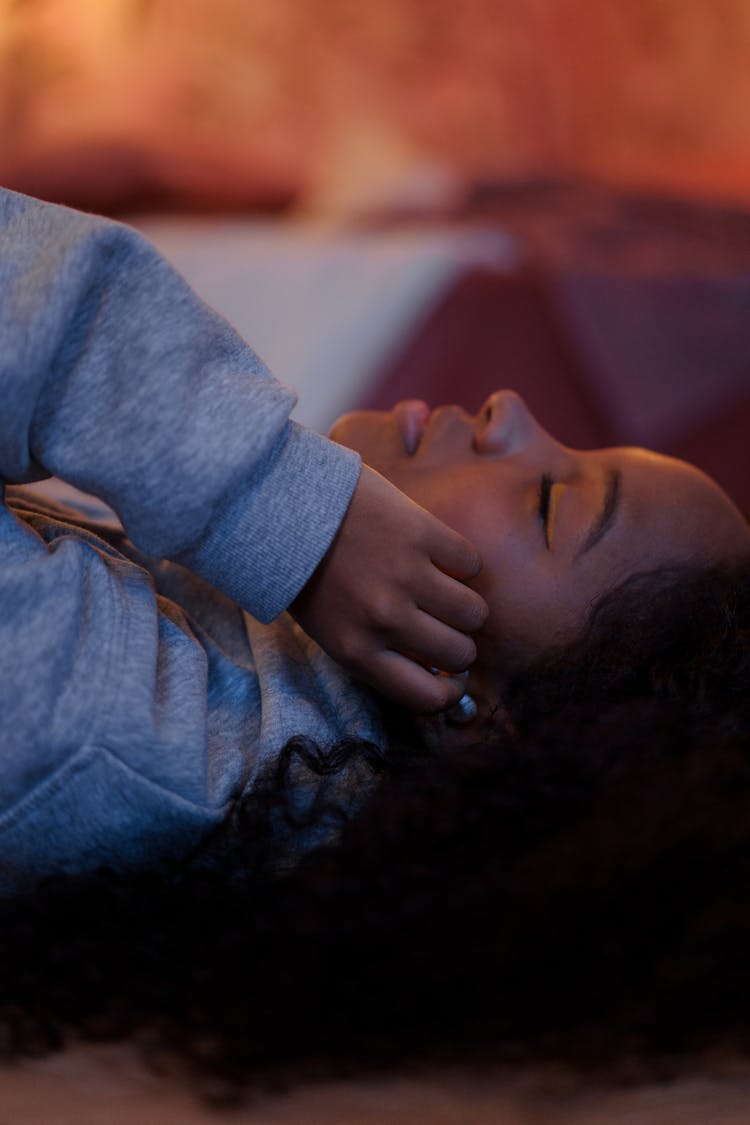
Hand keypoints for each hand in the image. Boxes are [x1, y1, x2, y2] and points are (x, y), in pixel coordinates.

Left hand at [291, 465, 487, 711]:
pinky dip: (461, 563)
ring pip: (473, 613)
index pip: (427, 697)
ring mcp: (406, 576)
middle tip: (446, 627)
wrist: (286, 505)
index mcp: (356, 651)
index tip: (450, 678)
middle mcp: (384, 619)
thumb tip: (434, 672)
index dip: (448, 692)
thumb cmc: (307, 572)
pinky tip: (439, 557)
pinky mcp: (422, 534)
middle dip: (460, 645)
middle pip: (459, 655)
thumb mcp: (329, 629)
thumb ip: (374, 654)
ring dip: (465, 606)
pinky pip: (469, 564)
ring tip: (447, 592)